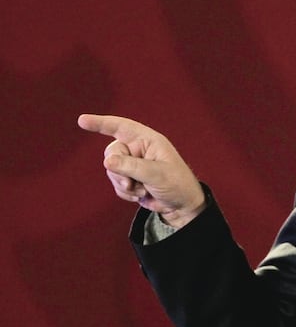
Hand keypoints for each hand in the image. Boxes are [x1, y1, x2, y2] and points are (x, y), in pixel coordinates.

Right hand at [78, 114, 206, 227]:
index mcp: (148, 140)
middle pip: (112, 153)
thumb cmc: (177, 184)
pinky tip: (141, 194)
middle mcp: (138, 149)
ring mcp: (132, 164)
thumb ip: (131, 167)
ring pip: (111, 170)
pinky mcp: (129, 178)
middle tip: (131, 183)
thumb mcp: (157, 174)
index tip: (82, 120)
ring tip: (143, 190)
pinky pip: (115, 183)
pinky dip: (125, 192)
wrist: (182, 205)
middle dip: (118, 171)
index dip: (101, 123)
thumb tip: (107, 161)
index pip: (121, 127)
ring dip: (124, 184)